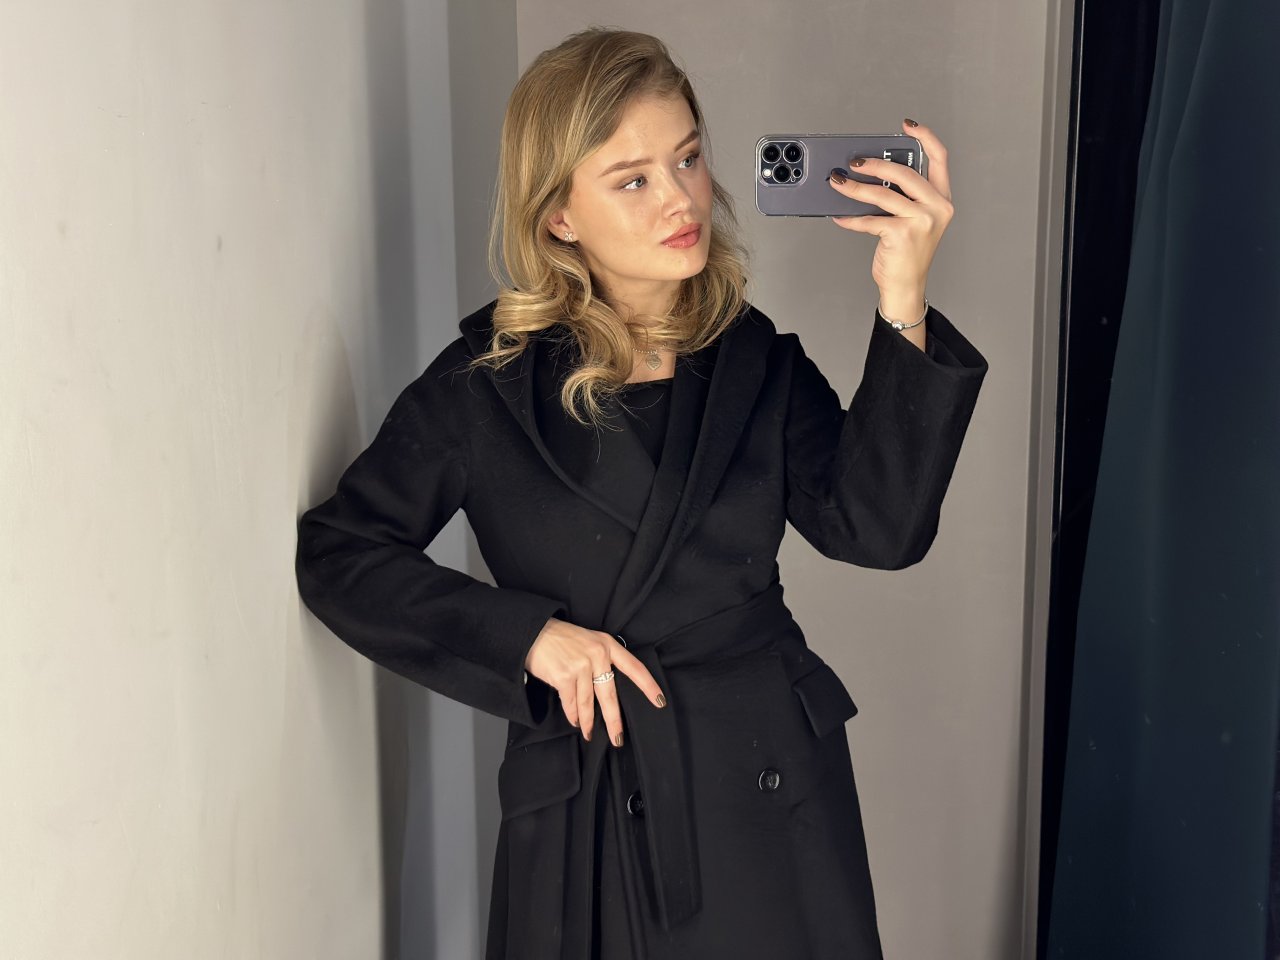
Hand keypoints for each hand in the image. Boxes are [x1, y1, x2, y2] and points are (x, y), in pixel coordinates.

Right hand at [525, 617, 666, 745]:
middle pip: (610, 695)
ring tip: (590, 733)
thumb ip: (602, 660)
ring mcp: (580, 666)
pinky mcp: (564, 676)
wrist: (534, 632)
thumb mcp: (590, 641)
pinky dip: (573, 716)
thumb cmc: (563, 639)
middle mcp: (597, 654)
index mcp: (607, 644)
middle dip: (614, 720)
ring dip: (588, 722)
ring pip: (588, 703)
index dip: (648, 686)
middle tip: (618, 738)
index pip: (634, 667)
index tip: (660, 701)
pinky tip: (575, 722)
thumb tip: (610, 691)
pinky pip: (571, 703)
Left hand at [826, 118, 954, 315]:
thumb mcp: (914, 219)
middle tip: (855, 162)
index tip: (907, 125)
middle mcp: (937, 207)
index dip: (925, 137)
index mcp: (942, 198)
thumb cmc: (907, 252)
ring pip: (883, 194)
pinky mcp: (902, 235)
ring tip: (838, 183)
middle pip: (904, 172)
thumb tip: (870, 174)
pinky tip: (840, 216)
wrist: (906, 285)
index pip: (939, 158)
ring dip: (855, 188)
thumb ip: (903, 196)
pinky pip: (869, 220)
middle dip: (875, 164)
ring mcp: (921, 221)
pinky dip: (851, 219)